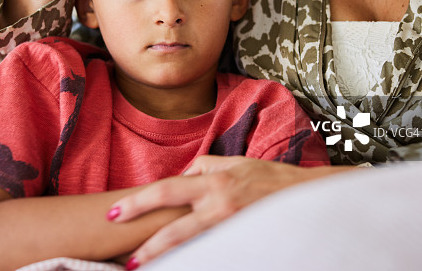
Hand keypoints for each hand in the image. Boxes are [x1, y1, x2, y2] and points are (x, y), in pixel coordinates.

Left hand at [109, 156, 341, 265]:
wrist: (307, 197)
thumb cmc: (268, 177)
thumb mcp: (233, 162)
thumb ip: (202, 168)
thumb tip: (179, 178)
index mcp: (214, 183)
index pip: (166, 190)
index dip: (138, 203)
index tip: (115, 212)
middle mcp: (220, 207)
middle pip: (174, 229)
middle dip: (147, 245)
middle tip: (126, 259)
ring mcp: (231, 229)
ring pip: (191, 248)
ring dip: (167, 258)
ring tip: (144, 268)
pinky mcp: (241, 242)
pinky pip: (211, 253)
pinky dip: (194, 259)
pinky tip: (180, 265)